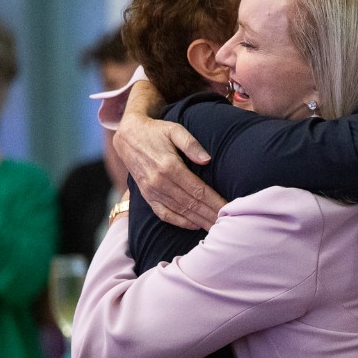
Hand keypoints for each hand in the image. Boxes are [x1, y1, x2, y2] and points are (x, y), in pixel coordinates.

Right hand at [114, 104, 223, 230]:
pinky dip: (180, 222)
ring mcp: (152, 192)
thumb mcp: (174, 129)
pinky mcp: (147, 197)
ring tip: (216, 227)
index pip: (198, 189)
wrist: (128, 137)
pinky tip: (195, 225)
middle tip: (228, 223)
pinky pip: (164, 214)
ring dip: (199, 221)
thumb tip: (207, 160)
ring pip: (180, 211)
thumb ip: (191, 143)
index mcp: (169, 166)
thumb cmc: (155, 132)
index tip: (229, 208)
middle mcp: (159, 182)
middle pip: (191, 204)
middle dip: (210, 214)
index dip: (214, 201)